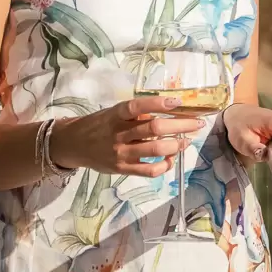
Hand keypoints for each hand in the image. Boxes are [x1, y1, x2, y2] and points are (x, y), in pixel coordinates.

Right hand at [53, 96, 199, 176]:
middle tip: (197, 122)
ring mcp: (121, 153)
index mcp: (116, 114)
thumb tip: (170, 109)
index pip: (137, 106)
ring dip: (177, 144)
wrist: (74, 145)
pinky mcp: (122, 169)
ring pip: (155, 149)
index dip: (158, 103)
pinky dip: (165, 165)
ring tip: (188, 140)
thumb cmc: (100, 125)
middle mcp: (118, 133)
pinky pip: (149, 170)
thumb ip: (136, 113)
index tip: (177, 101)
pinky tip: (172, 159)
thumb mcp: (113, 112)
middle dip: (181, 125)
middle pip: (154, 128)